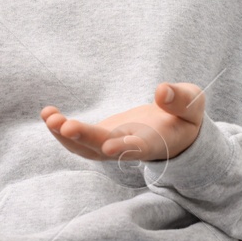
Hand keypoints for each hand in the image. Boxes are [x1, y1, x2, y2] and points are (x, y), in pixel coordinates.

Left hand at [42, 82, 205, 162]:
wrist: (174, 132)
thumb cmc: (185, 117)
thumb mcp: (193, 105)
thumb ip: (181, 99)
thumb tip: (161, 91)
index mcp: (154, 143)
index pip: (138, 149)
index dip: (125, 150)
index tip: (110, 148)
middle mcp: (128, 149)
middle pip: (103, 149)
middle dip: (84, 138)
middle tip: (65, 125)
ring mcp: (111, 145)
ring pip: (85, 148)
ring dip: (65, 136)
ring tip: (49, 117)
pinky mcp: (100, 137)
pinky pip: (77, 138)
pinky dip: (61, 129)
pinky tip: (48, 114)